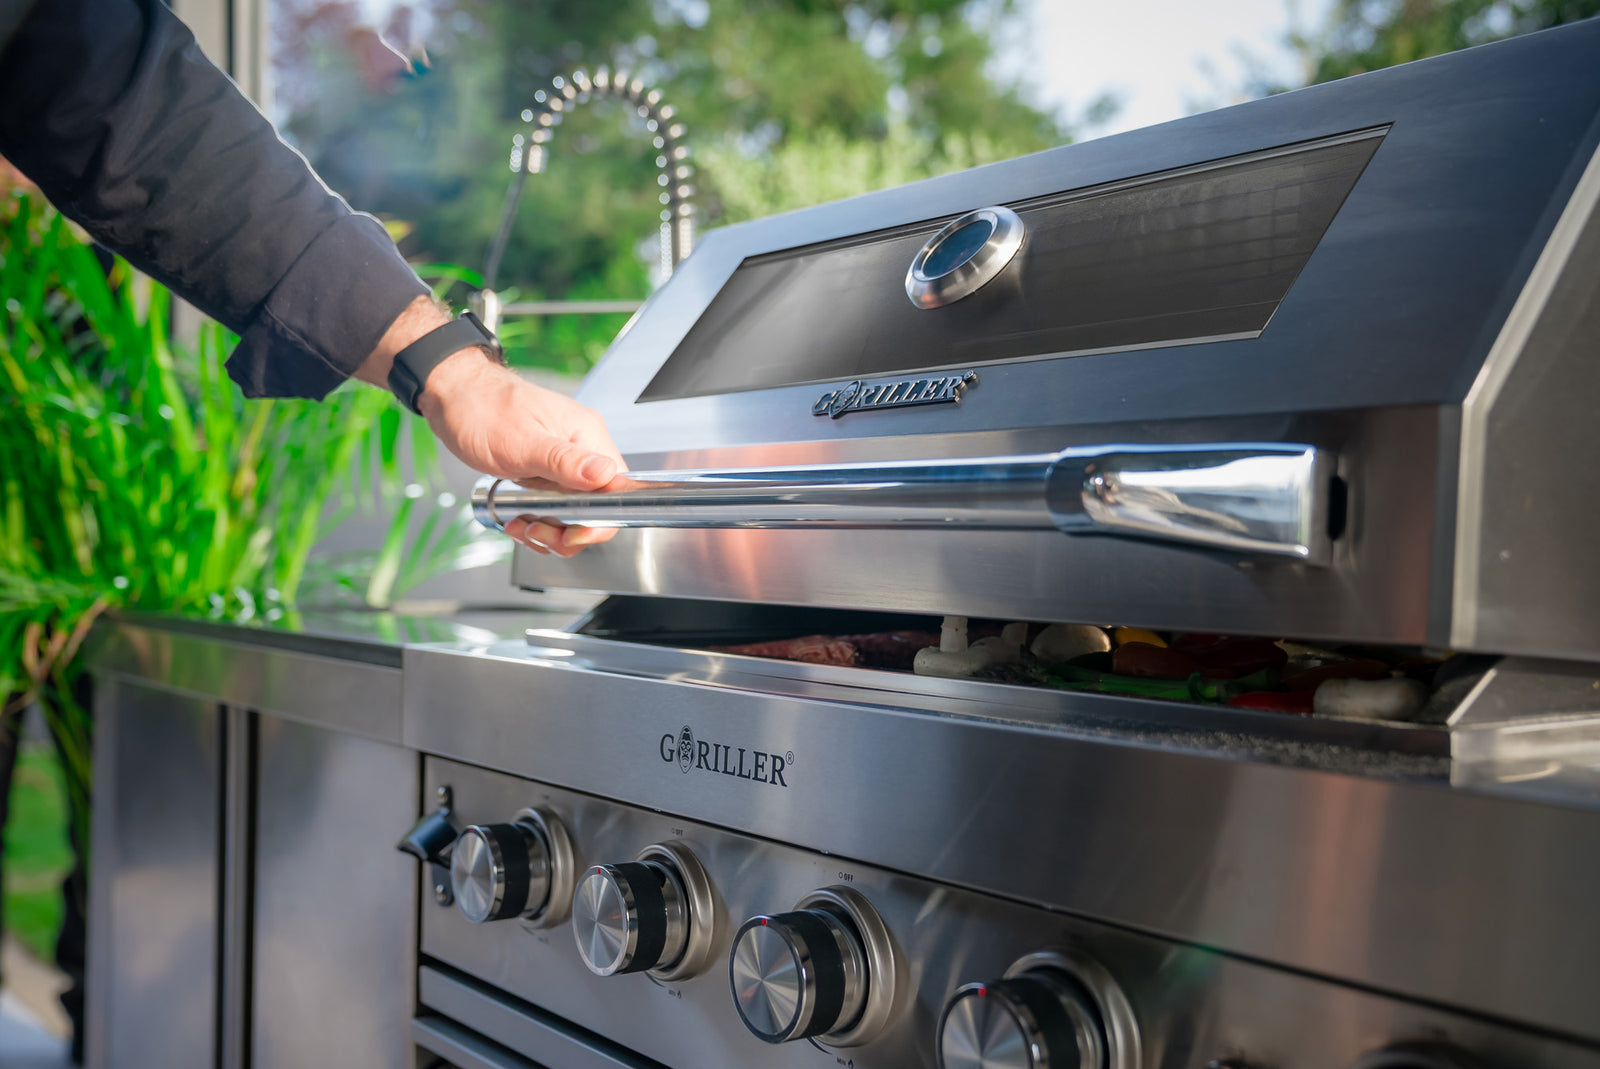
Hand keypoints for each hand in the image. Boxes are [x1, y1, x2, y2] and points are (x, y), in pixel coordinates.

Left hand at [421, 351, 625, 555]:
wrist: (454, 396)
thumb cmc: (482, 409)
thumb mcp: (522, 442)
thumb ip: (565, 461)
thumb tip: (606, 475)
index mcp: (587, 436)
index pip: (618, 489)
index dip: (599, 520)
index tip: (571, 533)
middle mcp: (582, 449)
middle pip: (596, 508)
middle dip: (567, 530)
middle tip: (537, 531)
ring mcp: (564, 462)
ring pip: (574, 513)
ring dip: (549, 530)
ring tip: (521, 525)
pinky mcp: (547, 472)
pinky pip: (555, 507)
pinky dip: (537, 520)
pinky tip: (517, 519)